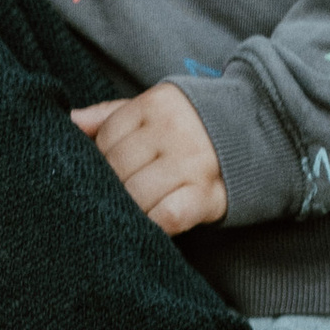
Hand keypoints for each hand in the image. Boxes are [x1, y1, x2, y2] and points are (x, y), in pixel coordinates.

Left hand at [71, 80, 227, 236]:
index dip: (101, 160)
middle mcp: (173, 131)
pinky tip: (151, 225)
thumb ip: (110, 115)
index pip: (107, 139)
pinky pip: (168, 216)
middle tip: (117, 196)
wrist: (260, 132)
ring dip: (130, 208)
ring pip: (136, 195)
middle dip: (113, 187)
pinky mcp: (209, 193)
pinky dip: (154, 224)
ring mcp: (192, 162)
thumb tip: (69, 120)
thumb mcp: (154, 109)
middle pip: (118, 169)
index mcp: (155, 104)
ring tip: (132, 211)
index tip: (109, 172)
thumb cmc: (192, 125)